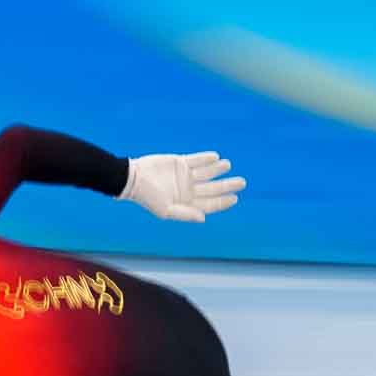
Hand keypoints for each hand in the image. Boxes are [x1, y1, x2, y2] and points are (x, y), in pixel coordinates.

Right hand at [121, 152, 245, 222]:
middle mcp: (189, 190)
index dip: (223, 201)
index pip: (210, 204)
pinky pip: (197, 160)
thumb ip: (185, 214)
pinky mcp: (180, 162)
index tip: (234, 198)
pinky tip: (216, 157)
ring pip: (207, 172)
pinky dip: (206, 158)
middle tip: (243, 182)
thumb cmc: (148, 198)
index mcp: (188, 203)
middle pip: (213, 188)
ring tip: (227, 165)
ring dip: (218, 169)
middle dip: (227, 185)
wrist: (133, 178)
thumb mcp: (166, 210)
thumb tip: (204, 218)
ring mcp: (186, 176)